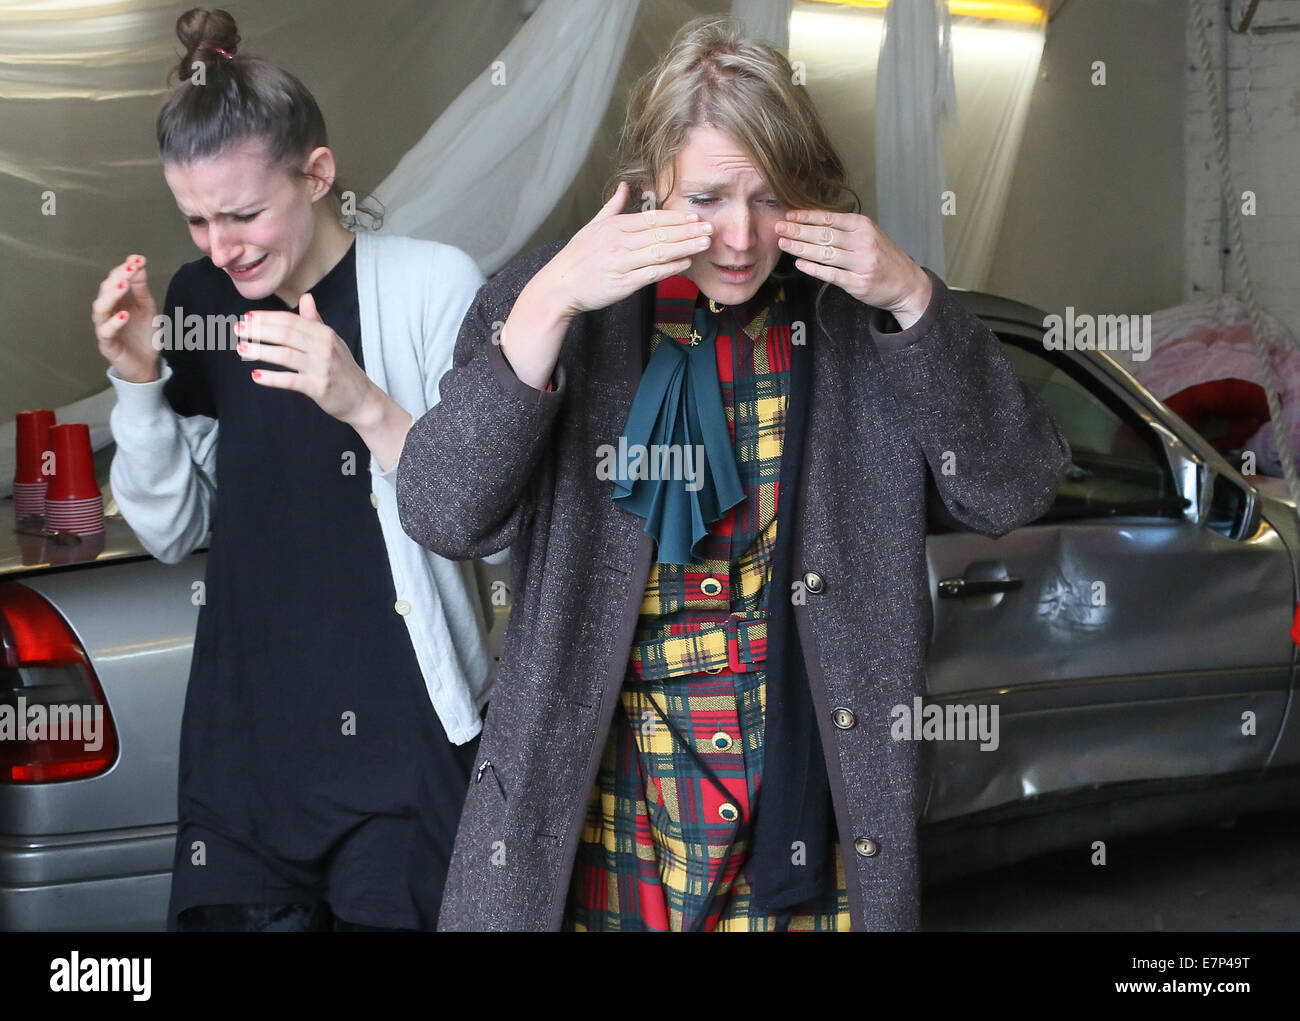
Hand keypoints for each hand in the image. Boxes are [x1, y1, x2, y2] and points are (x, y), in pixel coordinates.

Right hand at [92, 254, 160, 382]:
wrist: (148, 365)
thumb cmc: (144, 336)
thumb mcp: (147, 309)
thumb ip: (141, 289)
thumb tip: (139, 263)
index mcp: (116, 302)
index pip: (115, 281)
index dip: (124, 269)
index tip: (138, 259)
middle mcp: (107, 313)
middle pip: (104, 292)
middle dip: (117, 278)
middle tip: (131, 268)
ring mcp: (105, 329)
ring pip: (100, 309)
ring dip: (111, 296)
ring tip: (124, 286)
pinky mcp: (107, 346)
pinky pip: (106, 333)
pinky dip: (114, 322)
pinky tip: (124, 314)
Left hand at [235, 293, 378, 425]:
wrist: (362, 399)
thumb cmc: (342, 369)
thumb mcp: (332, 342)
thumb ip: (315, 321)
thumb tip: (306, 297)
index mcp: (324, 333)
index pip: (291, 320)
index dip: (267, 318)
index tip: (247, 317)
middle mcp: (324, 347)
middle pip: (286, 334)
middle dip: (259, 330)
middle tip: (238, 330)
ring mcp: (321, 367)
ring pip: (285, 355)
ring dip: (261, 351)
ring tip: (241, 349)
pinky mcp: (319, 387)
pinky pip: (291, 380)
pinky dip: (272, 378)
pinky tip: (256, 376)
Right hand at [537, 180, 714, 317]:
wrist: (559, 286)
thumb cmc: (576, 258)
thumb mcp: (592, 226)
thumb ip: (612, 207)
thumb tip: (624, 186)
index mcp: (614, 226)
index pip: (651, 218)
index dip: (676, 217)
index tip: (695, 215)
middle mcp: (619, 242)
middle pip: (660, 233)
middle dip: (688, 230)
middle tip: (710, 227)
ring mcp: (621, 263)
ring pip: (659, 252)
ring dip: (685, 246)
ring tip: (705, 243)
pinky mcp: (622, 284)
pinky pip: (651, 274)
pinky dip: (670, 268)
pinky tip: (686, 263)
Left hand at [775, 211, 932, 327]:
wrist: (907, 283)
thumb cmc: (883, 257)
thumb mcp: (869, 235)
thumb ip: (845, 228)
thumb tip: (812, 221)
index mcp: (863, 226)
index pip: (830, 218)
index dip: (807, 216)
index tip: (789, 214)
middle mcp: (863, 242)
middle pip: (824, 234)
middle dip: (798, 230)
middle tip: (778, 226)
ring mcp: (861, 263)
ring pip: (825, 253)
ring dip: (801, 248)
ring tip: (783, 243)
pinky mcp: (858, 283)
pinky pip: (831, 275)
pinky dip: (814, 269)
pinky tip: (799, 263)